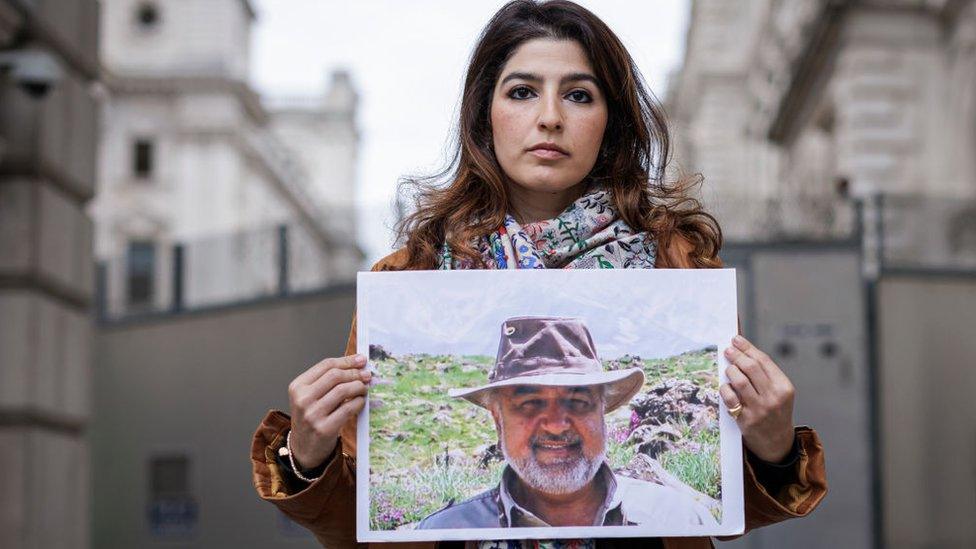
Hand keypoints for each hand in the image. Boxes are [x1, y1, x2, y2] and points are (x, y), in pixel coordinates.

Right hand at [287, 354, 370, 469]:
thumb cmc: (311, 417)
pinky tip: (361, 401)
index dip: (347, 361)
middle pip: (335, 375)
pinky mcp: (324, 428)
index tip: (362, 360)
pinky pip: (348, 409)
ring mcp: (312, 415)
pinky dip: (359, 402)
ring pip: (343, 390)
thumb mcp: (311, 396)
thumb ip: (328, 380)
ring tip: (364, 389)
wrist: (303, 448)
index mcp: (297, 386)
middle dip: (355, 373)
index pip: (326, 365)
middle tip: (367, 375)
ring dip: (359, 387)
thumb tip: (357, 364)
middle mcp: (302, 399)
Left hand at [720, 335, 795, 462]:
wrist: (778, 443)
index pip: (763, 360)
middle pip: (750, 368)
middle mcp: (773, 397)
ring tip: (729, 369)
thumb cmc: (775, 411)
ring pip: (739, 381)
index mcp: (784, 387)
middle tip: (728, 350)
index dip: (747, 348)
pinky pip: (730, 398)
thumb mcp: (779, 392)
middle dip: (736, 355)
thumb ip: (764, 374)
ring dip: (730, 371)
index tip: (736, 340)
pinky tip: (726, 387)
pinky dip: (725, 389)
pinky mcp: (746, 420)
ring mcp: (760, 409)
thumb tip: (741, 352)